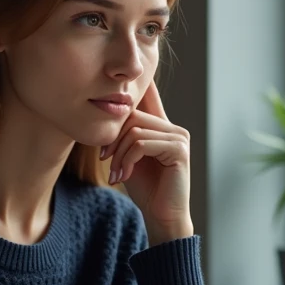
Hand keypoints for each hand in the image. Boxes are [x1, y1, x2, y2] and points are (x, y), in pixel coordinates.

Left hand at [101, 81, 193, 244]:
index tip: (132, 68)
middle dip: (113, 138)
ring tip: (115, 173)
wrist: (161, 216)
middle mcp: (173, 128)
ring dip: (118, 154)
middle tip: (105, 160)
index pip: (150, 97)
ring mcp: (179, 138)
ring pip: (135, 131)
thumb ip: (124, 136)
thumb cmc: (145, 188)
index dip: (141, 83)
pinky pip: (142, 144)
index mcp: (162, 127)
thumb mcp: (128, 157)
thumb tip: (106, 113)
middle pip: (133, 115)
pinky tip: (123, 175)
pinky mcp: (179, 151)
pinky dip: (127, 159)